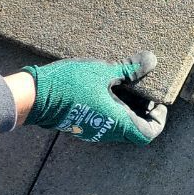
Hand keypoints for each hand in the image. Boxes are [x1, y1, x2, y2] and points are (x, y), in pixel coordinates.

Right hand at [21, 52, 166, 144]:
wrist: (34, 96)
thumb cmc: (69, 85)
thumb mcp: (103, 71)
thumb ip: (129, 69)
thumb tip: (151, 60)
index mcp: (117, 123)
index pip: (148, 134)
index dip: (158, 120)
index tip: (158, 103)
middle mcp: (106, 132)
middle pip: (135, 129)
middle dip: (144, 110)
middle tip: (144, 89)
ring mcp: (93, 130)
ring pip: (119, 124)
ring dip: (128, 107)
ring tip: (126, 83)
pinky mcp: (82, 124)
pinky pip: (105, 120)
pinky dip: (113, 107)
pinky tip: (108, 86)